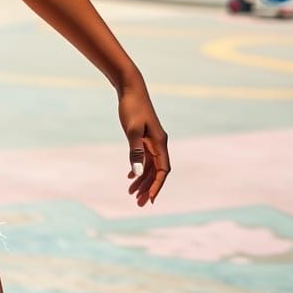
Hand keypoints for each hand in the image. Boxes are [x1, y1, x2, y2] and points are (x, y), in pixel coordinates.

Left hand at [117, 81, 169, 205]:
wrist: (130, 89)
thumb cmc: (131, 107)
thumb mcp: (131, 130)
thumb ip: (135, 151)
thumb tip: (138, 173)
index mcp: (160, 143)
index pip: (163, 170)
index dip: (157, 185)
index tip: (149, 199)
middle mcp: (159, 144)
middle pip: (156, 172)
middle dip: (148, 188)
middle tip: (137, 203)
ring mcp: (152, 141)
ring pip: (150, 167)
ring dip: (142, 180)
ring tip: (131, 194)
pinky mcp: (144, 137)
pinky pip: (144, 158)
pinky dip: (138, 169)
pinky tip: (130, 177)